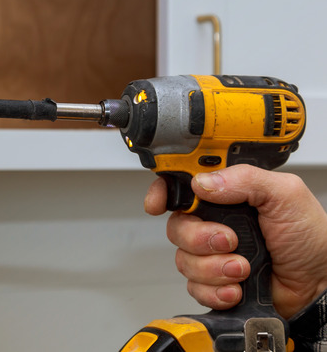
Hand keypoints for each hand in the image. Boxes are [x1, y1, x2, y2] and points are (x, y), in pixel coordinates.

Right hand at [145, 164, 326, 317]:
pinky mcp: (214, 282)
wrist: (320, 286)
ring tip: (242, 267)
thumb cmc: (311, 241)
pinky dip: (215, 290)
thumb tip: (204, 183)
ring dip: (213, 267)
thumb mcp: (285, 195)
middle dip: (200, 238)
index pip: (183, 186)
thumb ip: (245, 179)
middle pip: (177, 226)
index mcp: (228, 195)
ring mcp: (213, 254)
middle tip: (228, 240)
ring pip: (184, 259)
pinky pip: (194, 286)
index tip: (158, 203)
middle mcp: (216, 223)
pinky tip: (237, 287)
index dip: (163, 192)